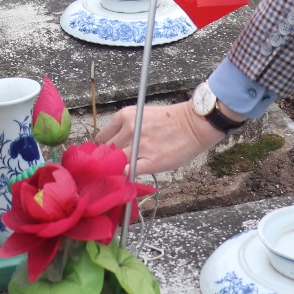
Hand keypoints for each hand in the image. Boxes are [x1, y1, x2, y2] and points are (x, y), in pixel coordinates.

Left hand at [95, 101, 225, 174]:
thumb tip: (110, 147)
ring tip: (120, 173)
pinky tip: (127, 178)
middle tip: (113, 167)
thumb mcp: (141, 115)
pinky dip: (125, 177)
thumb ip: (125, 129)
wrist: (193, 125)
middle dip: (107, 160)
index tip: (105, 156)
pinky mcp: (150, 161)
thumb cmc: (169, 121)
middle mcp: (129, 129)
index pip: (101, 137)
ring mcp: (139, 146)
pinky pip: (127, 172)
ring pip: (114, 163)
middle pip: (105, 151)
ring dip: (114, 170)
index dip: (101, 149)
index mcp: (125, 116)